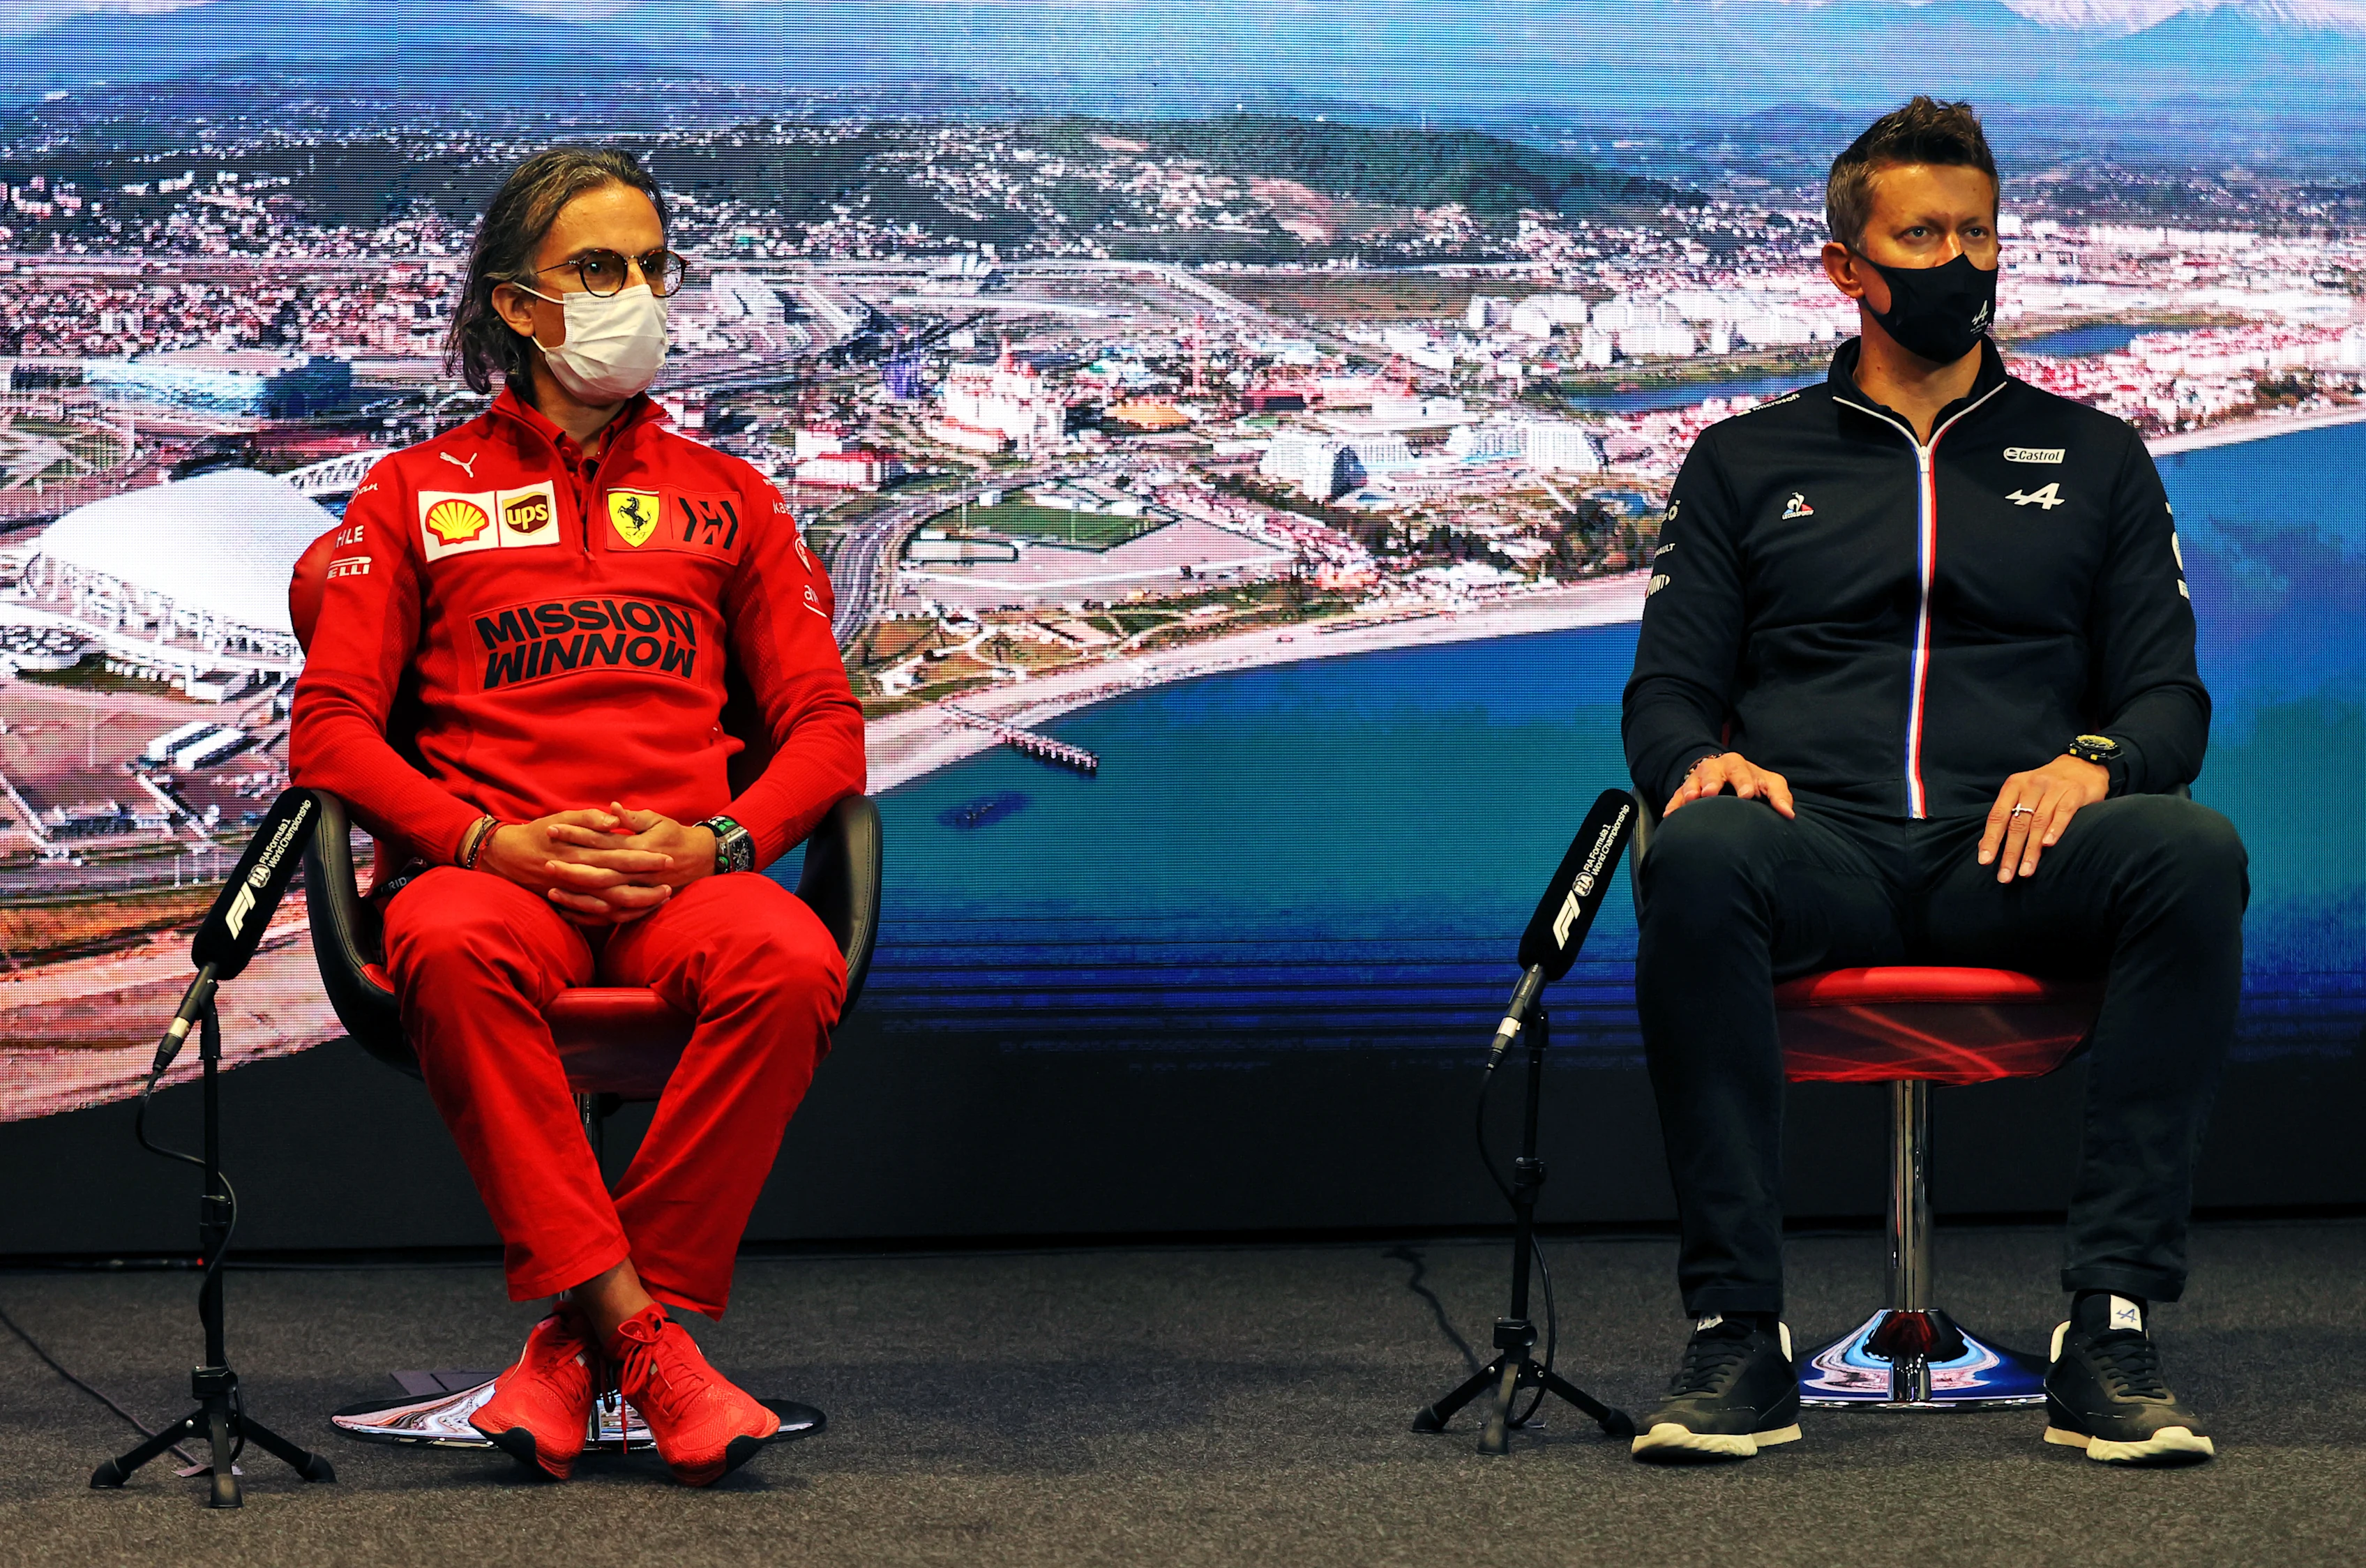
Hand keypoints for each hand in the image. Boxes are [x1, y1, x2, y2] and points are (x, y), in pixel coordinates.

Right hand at [474, 806, 703, 926]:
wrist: (505, 856)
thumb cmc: (538, 833)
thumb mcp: (562, 817)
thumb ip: (589, 818)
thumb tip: (613, 818)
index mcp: (582, 852)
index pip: (621, 856)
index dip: (645, 859)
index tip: (667, 857)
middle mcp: (580, 876)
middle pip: (620, 886)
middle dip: (648, 887)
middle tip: (671, 886)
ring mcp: (574, 893)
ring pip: (611, 905)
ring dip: (637, 904)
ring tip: (661, 899)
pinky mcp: (570, 903)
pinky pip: (597, 917)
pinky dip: (617, 916)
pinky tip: (636, 913)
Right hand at [1663, 752, 1795, 819]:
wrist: (1725, 777)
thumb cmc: (1751, 783)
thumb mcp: (1768, 784)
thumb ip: (1780, 796)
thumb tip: (1788, 814)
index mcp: (1738, 766)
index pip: (1741, 771)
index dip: (1744, 782)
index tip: (1747, 795)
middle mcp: (1716, 768)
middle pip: (1713, 771)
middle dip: (1713, 781)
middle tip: (1711, 793)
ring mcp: (1698, 778)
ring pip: (1693, 781)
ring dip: (1692, 790)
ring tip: (1692, 799)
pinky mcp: (1684, 790)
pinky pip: (1677, 796)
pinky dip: (1674, 805)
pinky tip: (1670, 815)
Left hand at [1979, 756, 2108, 883]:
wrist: (2082, 764)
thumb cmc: (2047, 787)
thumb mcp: (2023, 795)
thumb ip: (2006, 818)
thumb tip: (1984, 847)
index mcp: (2014, 786)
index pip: (1998, 816)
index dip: (1990, 839)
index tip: (1985, 862)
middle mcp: (2031, 785)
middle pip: (2017, 824)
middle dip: (2010, 853)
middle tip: (2005, 876)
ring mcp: (2054, 788)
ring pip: (2038, 822)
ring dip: (2031, 850)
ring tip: (2025, 871)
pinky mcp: (2075, 792)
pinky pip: (2063, 812)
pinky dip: (2055, 829)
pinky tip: (2048, 845)